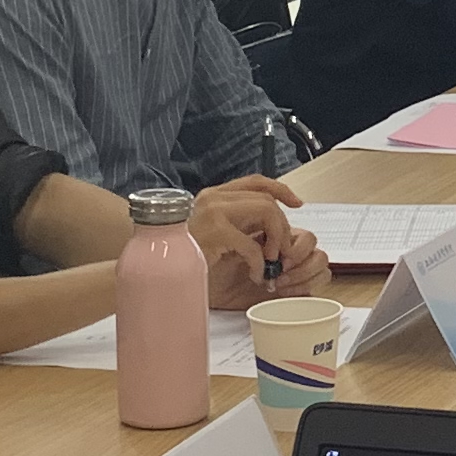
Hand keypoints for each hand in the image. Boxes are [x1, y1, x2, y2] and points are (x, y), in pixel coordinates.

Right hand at [195, 178, 309, 306]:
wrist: (159, 272)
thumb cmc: (187, 260)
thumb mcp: (218, 238)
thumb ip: (241, 228)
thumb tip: (270, 233)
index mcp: (214, 197)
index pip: (256, 181)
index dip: (281, 189)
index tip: (297, 203)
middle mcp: (213, 198)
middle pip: (267, 198)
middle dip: (282, 226)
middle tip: (282, 251)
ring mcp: (213, 212)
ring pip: (267, 211)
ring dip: (277, 237)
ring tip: (271, 261)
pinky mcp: (215, 232)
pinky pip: (253, 244)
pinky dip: (260, 263)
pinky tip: (255, 274)